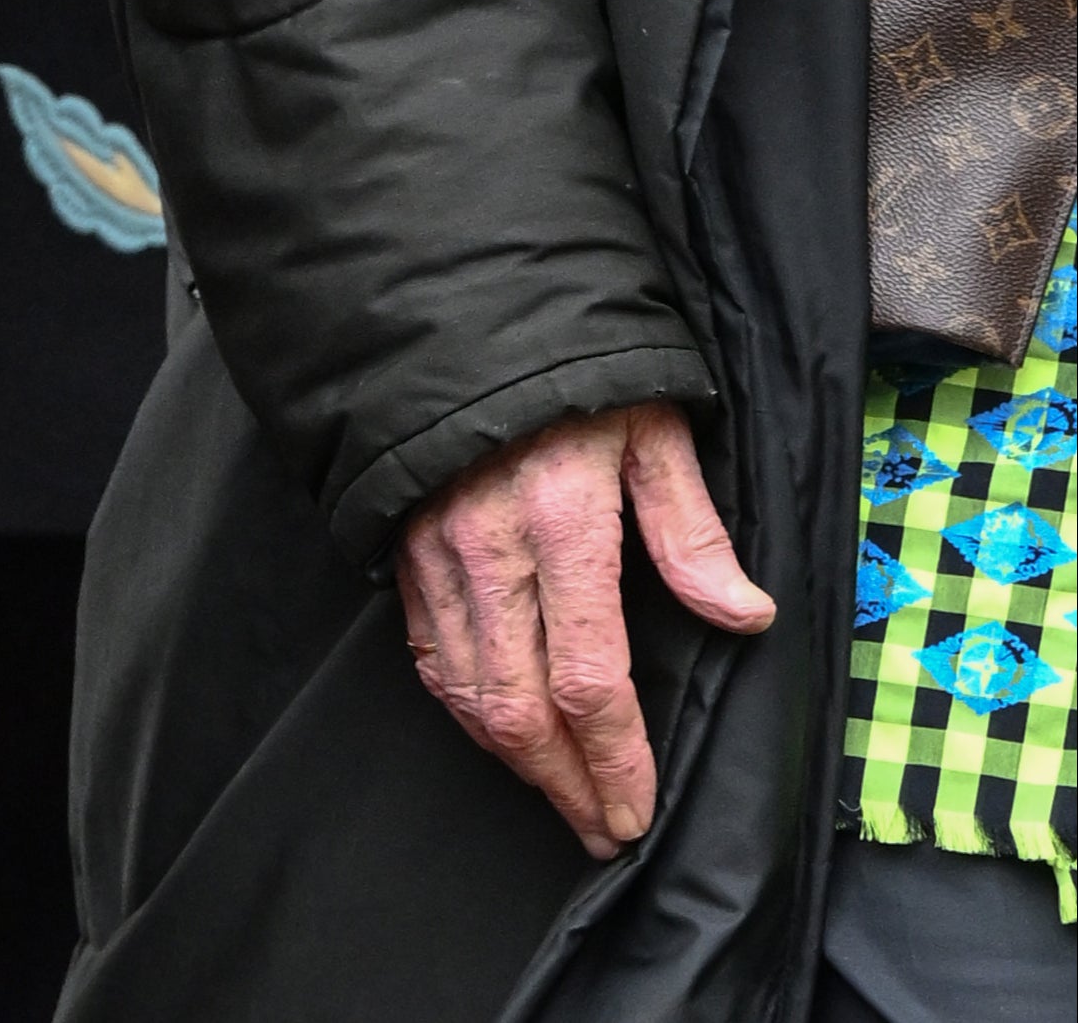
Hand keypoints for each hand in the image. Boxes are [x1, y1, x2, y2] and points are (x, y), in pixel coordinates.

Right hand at [395, 401, 774, 857]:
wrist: (453, 318)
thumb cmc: (570, 371)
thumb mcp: (652, 427)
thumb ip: (689, 527)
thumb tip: (742, 615)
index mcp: (560, 525)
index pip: (587, 678)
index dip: (614, 759)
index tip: (637, 810)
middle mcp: (487, 553)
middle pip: (517, 707)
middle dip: (564, 785)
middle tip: (605, 831)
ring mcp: (436, 556)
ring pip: (465, 692)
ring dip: (514, 761)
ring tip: (562, 797)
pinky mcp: (405, 551)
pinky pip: (428, 654)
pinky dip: (463, 709)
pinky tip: (498, 731)